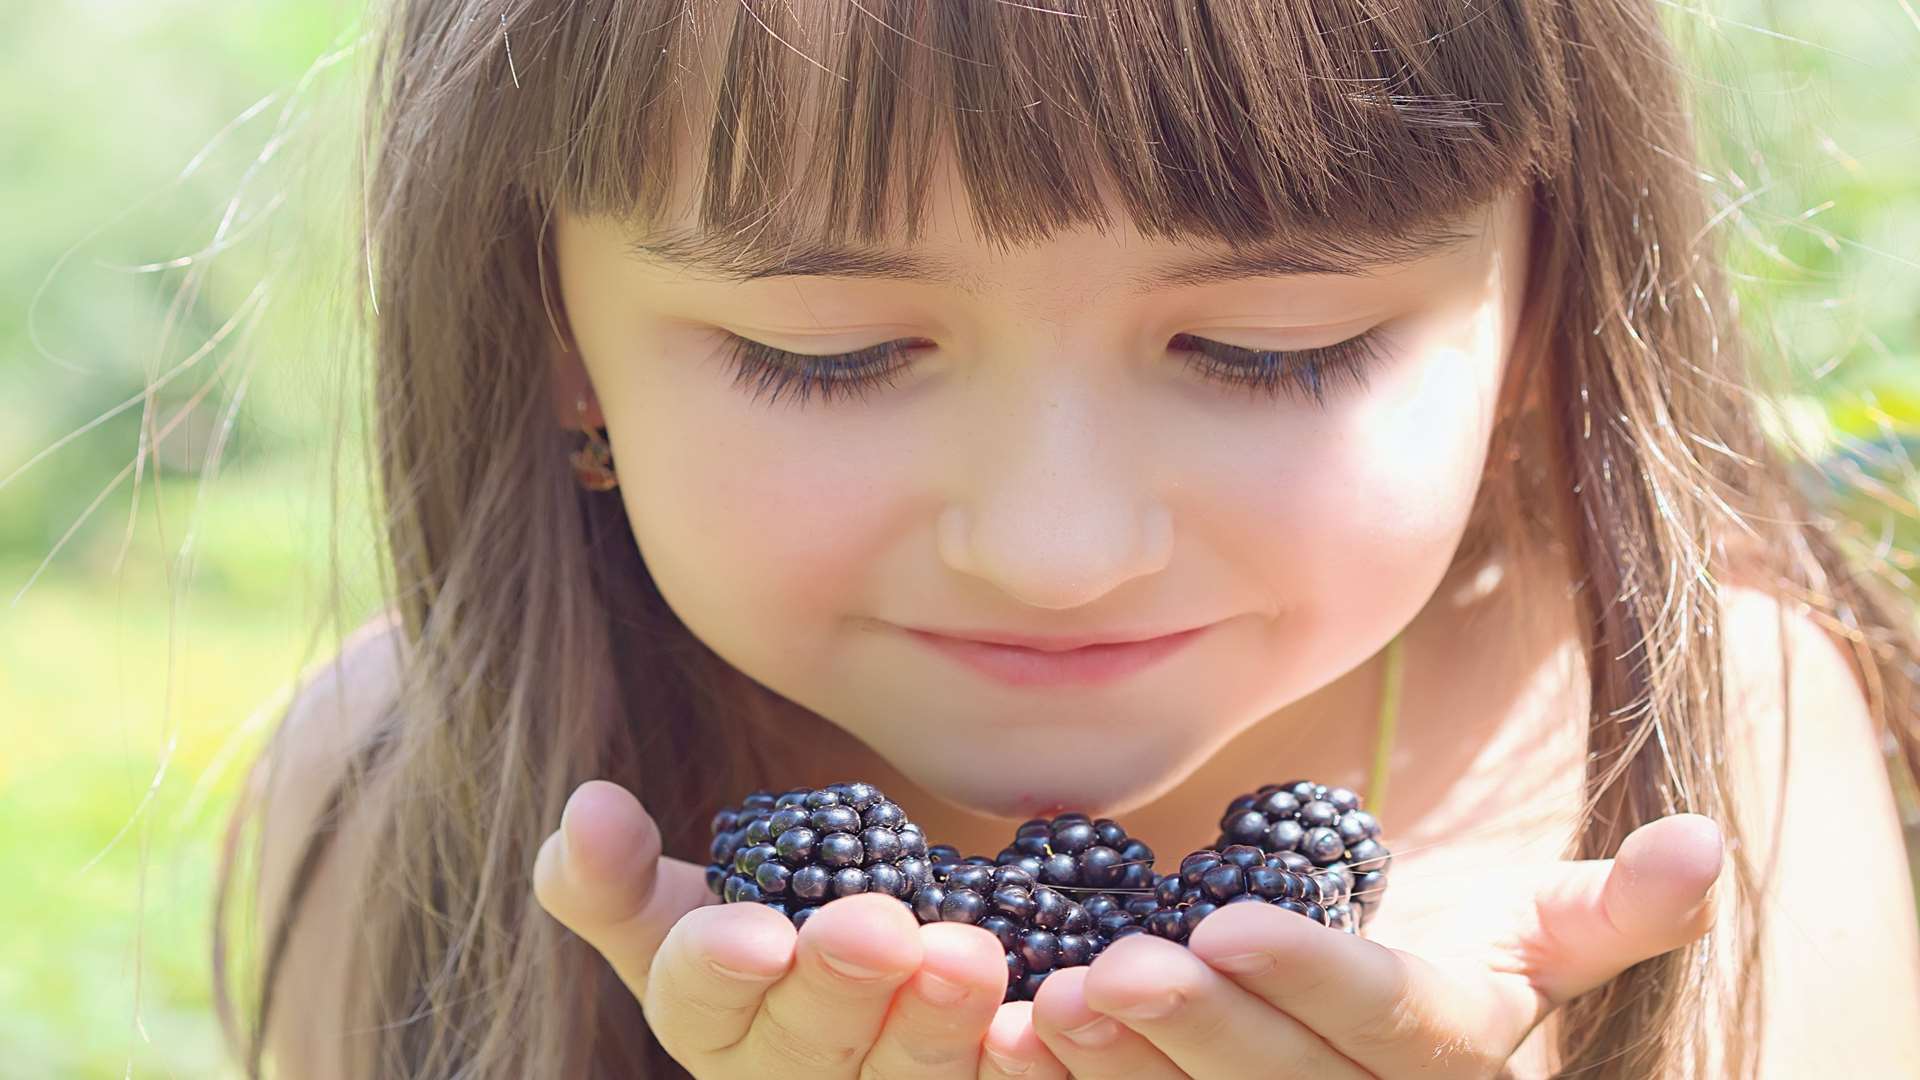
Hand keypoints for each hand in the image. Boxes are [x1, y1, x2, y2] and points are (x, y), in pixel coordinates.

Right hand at [531, 779, 1065, 1077]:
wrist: (874, 958)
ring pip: (910, 1073)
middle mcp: (789, 1074)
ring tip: (968, 956)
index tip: (757, 932)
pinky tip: (1041, 1015)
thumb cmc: (756, 922)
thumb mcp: (673, 902)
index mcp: (709, 1019)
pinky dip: (1021, 1058)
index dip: (722, 969)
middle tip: (878, 928)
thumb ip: (612, 873)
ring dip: (939, 1021)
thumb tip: (586, 809)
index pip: (697, 1001)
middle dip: (842, 986)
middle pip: (809, 1044)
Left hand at [1025, 813, 1724, 1077]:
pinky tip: (1010, 1047)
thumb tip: (1705, 839)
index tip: (1221, 924)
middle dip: (1196, 1031)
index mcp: (1455, 1064)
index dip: (1315, 983)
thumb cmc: (1443, 971)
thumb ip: (1605, 912)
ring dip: (1119, 1074)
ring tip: (1044, 1005)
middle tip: (1104, 966)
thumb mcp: (1528, 937)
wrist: (1372, 1046)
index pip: (1397, 1030)